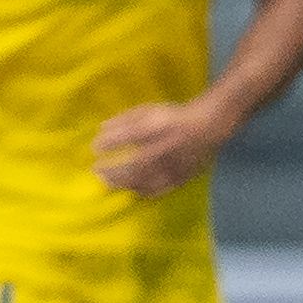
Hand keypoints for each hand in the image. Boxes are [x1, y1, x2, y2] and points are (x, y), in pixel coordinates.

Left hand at [93, 98, 233, 197]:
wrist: (207, 127)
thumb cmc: (174, 117)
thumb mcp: (148, 110)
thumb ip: (125, 119)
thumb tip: (102, 128)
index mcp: (154, 129)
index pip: (125, 137)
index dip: (107, 144)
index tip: (95, 148)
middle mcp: (161, 150)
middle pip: (132, 165)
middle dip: (111, 170)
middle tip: (96, 171)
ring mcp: (171, 166)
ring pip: (144, 180)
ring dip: (123, 183)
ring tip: (109, 183)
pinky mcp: (179, 177)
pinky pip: (160, 189)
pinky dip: (144, 192)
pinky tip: (134, 192)